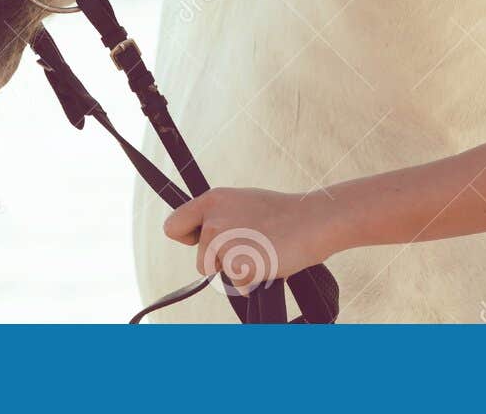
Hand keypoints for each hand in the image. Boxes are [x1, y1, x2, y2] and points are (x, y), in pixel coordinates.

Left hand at [161, 186, 336, 290]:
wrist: (313, 221)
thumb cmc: (282, 214)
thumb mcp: (242, 204)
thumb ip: (219, 216)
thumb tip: (202, 234)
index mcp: (212, 200)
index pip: (173, 226)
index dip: (187, 238)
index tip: (201, 240)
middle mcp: (213, 219)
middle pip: (199, 260)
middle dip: (218, 263)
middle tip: (246, 248)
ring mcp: (224, 241)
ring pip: (217, 273)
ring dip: (236, 270)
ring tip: (260, 251)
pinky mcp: (239, 263)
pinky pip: (238, 285)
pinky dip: (252, 282)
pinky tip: (268, 262)